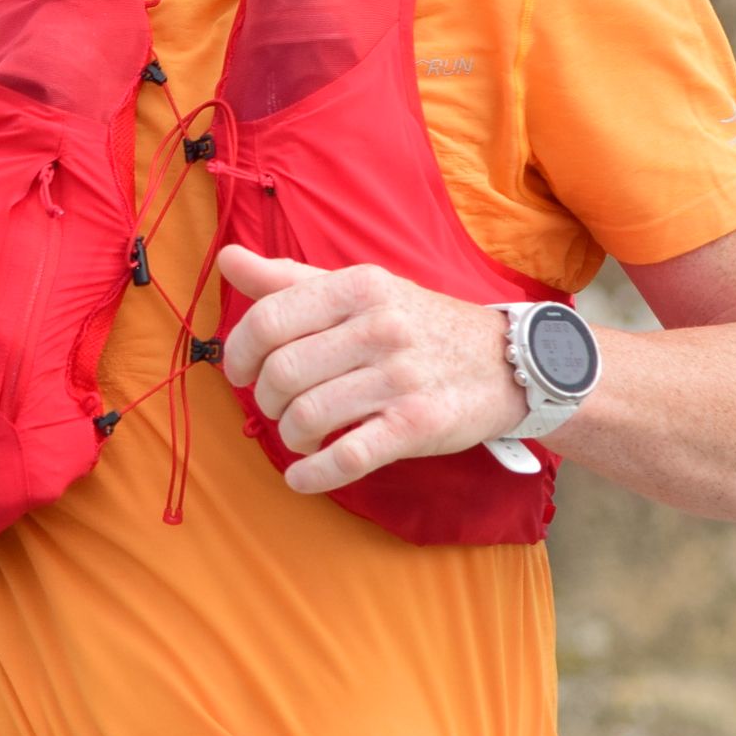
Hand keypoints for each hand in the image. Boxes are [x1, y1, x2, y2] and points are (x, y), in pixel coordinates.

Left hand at [215, 245, 527, 494]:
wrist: (507, 361)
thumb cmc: (418, 324)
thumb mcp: (360, 289)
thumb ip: (289, 279)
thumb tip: (227, 259)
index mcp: (358, 286)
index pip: (269, 319)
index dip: (240, 353)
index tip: (241, 372)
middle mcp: (379, 327)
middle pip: (282, 373)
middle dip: (266, 400)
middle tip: (277, 407)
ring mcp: (400, 378)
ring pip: (307, 416)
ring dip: (290, 437)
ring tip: (300, 436)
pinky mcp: (418, 425)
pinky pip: (347, 457)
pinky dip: (313, 474)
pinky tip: (303, 476)